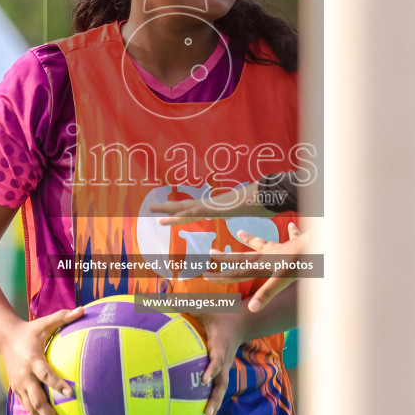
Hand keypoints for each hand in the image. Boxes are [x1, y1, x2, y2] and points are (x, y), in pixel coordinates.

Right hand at [0, 307, 83, 414]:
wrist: (4, 338)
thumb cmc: (30, 331)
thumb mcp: (45, 323)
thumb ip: (64, 317)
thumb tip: (84, 309)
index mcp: (32, 360)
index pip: (46, 374)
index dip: (58, 384)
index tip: (72, 393)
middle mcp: (24, 376)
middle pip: (38, 400)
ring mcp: (19, 385)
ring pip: (32, 410)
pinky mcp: (17, 391)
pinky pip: (29, 408)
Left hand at [150, 187, 272, 224]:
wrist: (265, 195)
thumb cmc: (257, 201)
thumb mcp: (245, 209)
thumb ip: (243, 209)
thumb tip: (247, 209)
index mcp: (213, 206)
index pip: (191, 207)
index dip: (178, 208)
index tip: (166, 208)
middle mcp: (208, 204)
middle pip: (182, 205)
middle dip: (166, 207)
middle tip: (149, 209)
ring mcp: (210, 205)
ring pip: (184, 209)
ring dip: (167, 211)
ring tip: (151, 212)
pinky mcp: (213, 209)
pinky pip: (195, 213)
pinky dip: (182, 216)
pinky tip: (170, 219)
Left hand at [191, 306, 251, 414]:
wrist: (242, 321)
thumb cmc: (219, 313)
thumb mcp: (204, 306)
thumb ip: (185, 304)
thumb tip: (163, 299)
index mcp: (220, 345)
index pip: (217, 360)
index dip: (211, 369)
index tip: (203, 380)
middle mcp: (224, 360)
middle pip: (222, 383)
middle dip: (215, 399)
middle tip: (206, 413)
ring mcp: (225, 368)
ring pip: (220, 390)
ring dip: (214, 406)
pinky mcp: (223, 372)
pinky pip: (218, 388)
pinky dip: (212, 402)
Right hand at [207, 223, 303, 311]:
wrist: (319, 245)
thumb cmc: (301, 263)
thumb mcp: (282, 281)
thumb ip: (266, 294)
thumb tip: (252, 309)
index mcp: (263, 264)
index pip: (238, 272)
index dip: (221, 275)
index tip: (205, 276)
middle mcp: (268, 255)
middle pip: (243, 256)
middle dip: (227, 257)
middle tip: (211, 251)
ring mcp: (281, 248)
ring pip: (262, 244)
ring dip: (250, 239)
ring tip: (239, 232)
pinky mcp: (295, 244)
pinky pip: (292, 237)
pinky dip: (292, 233)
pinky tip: (292, 226)